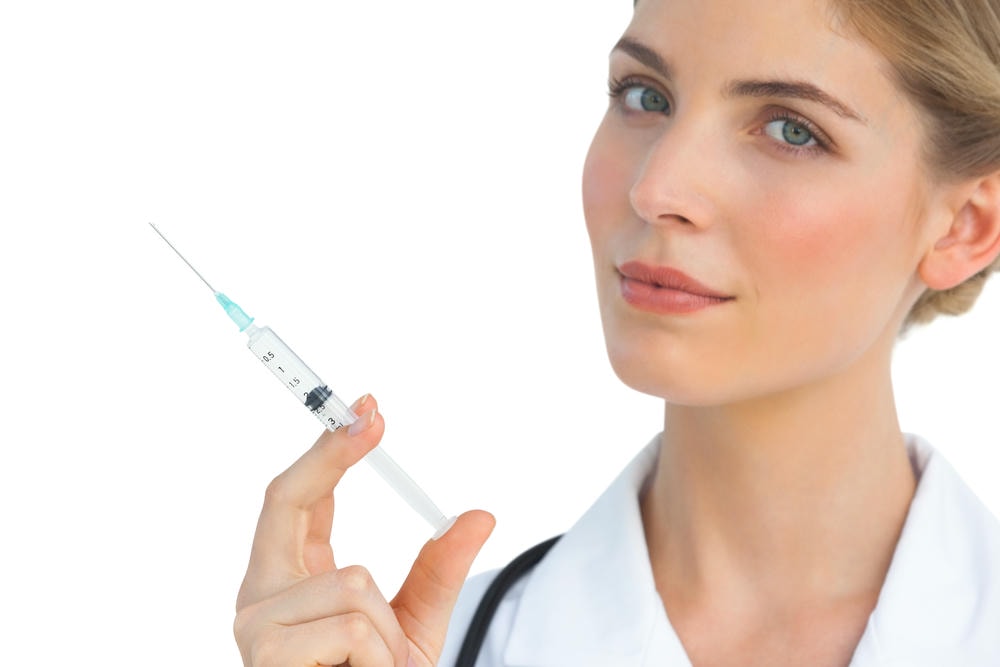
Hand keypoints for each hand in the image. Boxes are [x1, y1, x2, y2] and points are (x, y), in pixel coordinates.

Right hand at [234, 394, 494, 665]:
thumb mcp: (414, 628)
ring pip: (355, 581)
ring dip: (387, 630)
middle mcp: (259, 597)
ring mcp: (257, 628)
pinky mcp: (267, 657)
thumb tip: (479, 516)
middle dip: (330, 453)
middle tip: (372, 412)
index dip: (328, 450)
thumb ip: (440, 572)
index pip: (295, 499)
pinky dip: (381, 656)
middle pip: (286, 500)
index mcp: (288, 581)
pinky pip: (355, 624)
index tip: (367, 410)